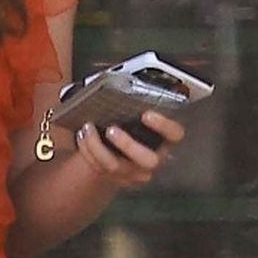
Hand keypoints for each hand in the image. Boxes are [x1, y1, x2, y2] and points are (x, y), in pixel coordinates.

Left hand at [70, 106, 185, 187]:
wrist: (117, 148)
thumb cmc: (129, 124)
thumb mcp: (135, 112)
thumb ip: (136, 102)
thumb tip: (120, 79)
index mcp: (164, 139)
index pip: (175, 134)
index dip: (164, 125)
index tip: (147, 113)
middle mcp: (154, 158)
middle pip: (148, 160)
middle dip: (127, 144)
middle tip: (111, 129)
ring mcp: (135, 172)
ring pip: (116, 166)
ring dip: (97, 147)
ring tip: (87, 128)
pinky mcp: (116, 178)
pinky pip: (100, 169)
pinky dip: (87, 151)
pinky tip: (82, 137)